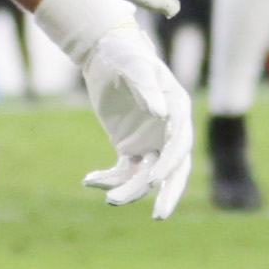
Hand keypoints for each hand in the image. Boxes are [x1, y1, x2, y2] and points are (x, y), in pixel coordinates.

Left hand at [75, 24, 194, 219]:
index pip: (180, 144)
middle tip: (159, 215)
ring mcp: (149, 141)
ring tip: (108, 198)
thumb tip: (163, 112)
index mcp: (178, 110)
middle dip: (167, 193)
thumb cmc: (124, 52)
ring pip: (145, 175)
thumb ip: (148, 87)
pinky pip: (124, 170)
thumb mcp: (134, 64)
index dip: (170, 162)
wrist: (104, 52)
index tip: (155, 178)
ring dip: (129, 189)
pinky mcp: (130, 146)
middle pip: (173, 169)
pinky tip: (88, 180)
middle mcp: (168, 131)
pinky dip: (109, 179)